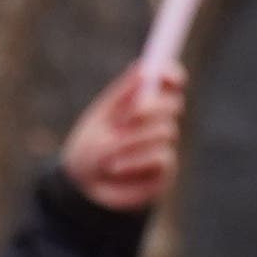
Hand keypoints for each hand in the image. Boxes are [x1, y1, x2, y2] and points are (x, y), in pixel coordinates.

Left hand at [60, 59, 185, 212]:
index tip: (165, 74)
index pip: (169, 82)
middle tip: (128, 117)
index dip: (172, 74)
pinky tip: (115, 167)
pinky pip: (160, 156)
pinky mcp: (165, 171)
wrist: (83, 188)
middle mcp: (158, 122)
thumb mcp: (102, 116)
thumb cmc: (90, 148)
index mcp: (143, 103)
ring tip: (109, 152)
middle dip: (151, 107)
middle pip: (174, 103)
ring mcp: (163, 145)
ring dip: (133, 140)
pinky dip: (134, 160)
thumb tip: (145, 68)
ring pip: (164, 131)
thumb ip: (123, 92)